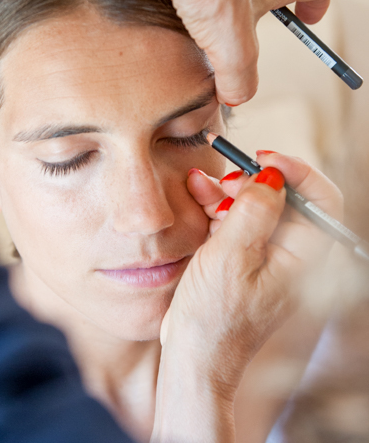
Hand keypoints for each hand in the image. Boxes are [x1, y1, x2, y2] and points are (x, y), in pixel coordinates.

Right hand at [168, 153, 340, 391]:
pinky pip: (239, 224)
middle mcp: (293, 255)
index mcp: (305, 256)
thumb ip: (254, 211)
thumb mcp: (231, 255)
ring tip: (200, 186)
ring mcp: (268, 258)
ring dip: (229, 193)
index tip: (261, 159)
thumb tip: (272, 175)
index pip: (321, 198)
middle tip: (223, 179)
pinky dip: (219, 208)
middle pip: (286, 199)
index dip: (295, 171)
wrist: (195, 356)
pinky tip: (199, 198)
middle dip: (253, 181)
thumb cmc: (214, 315)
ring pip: (258, 208)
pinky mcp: (244, 262)